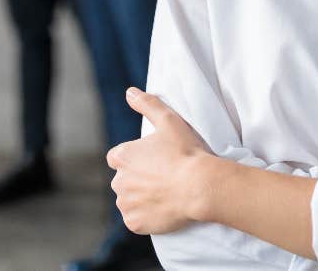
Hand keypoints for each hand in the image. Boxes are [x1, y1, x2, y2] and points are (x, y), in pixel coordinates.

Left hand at [107, 88, 211, 234]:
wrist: (199, 186)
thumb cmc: (184, 151)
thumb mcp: (168, 120)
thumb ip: (146, 104)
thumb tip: (129, 92)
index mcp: (122, 156)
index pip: (118, 156)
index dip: (134, 157)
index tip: (152, 159)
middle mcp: (118, 181)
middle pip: (122, 178)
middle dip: (136, 177)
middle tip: (161, 175)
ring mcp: (126, 204)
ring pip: (128, 199)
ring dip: (139, 196)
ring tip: (163, 191)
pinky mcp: (135, 224)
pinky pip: (135, 219)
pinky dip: (145, 215)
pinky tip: (161, 206)